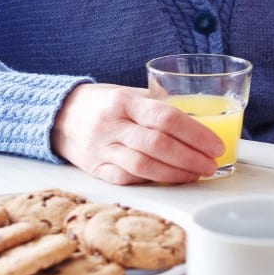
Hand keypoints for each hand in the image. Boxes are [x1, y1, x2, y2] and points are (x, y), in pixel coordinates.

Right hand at [51, 83, 222, 184]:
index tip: (215, 144)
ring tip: (197, 174)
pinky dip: (152, 180)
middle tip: (211, 163)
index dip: (195, 133)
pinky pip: (127, 179)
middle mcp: (111, 125)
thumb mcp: (128, 94)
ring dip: (176, 173)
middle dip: (191, 157)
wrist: (58, 115)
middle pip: (158, 144)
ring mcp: (101, 149)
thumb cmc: (103, 103)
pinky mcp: (95, 169)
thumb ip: (157, 106)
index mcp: (124, 101)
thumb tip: (198, 122)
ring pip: (143, 165)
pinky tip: (170, 179)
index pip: (165, 117)